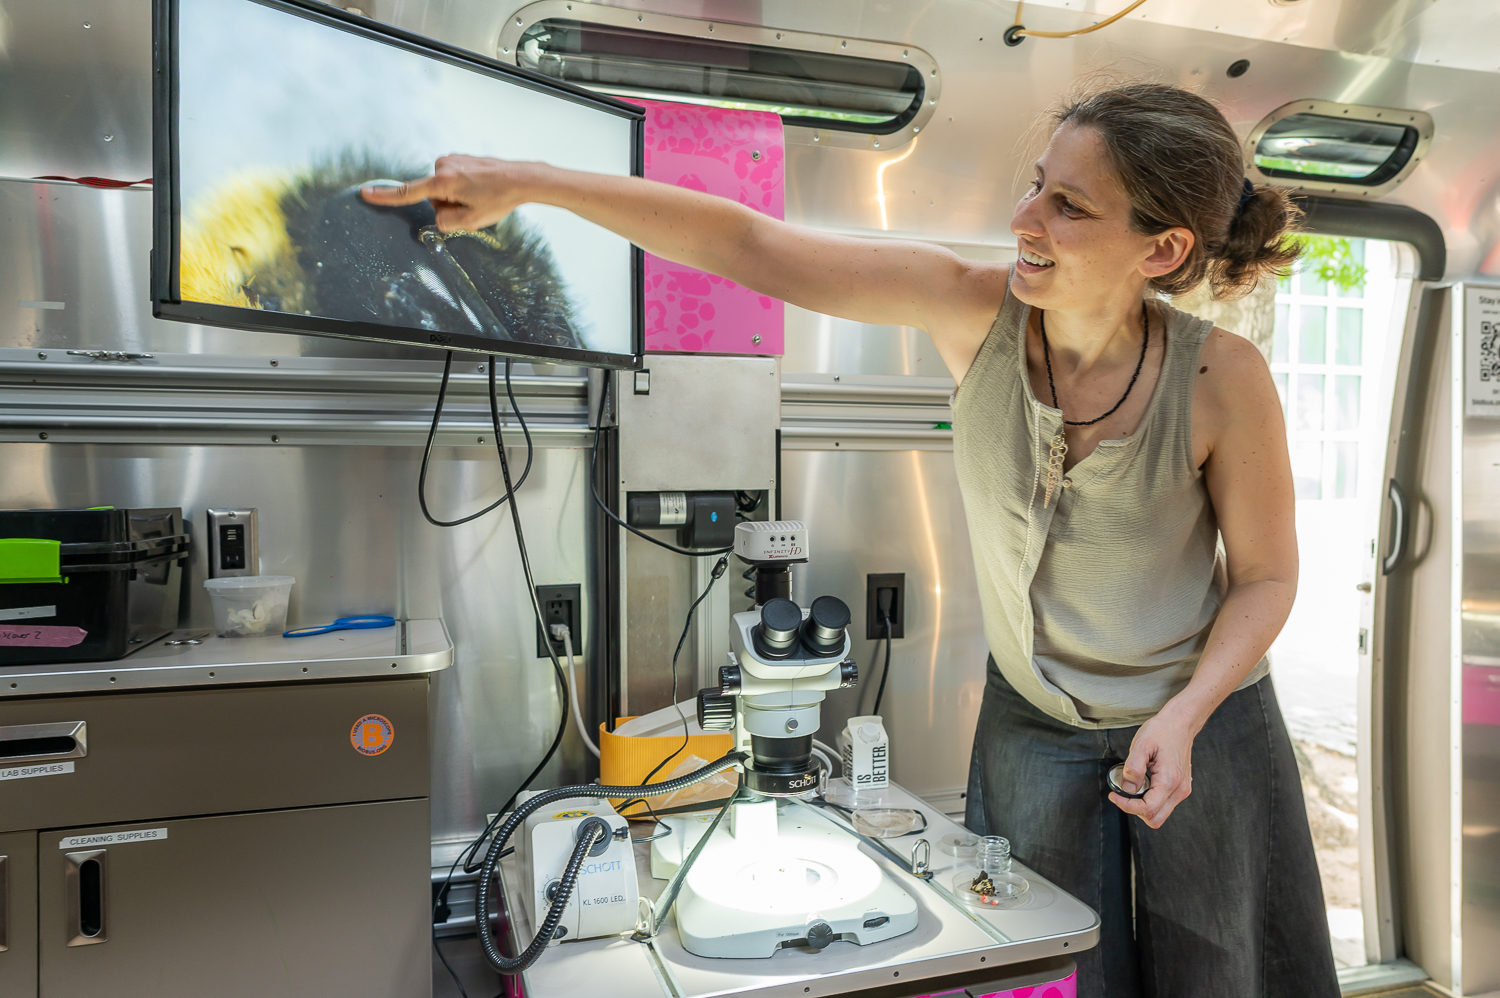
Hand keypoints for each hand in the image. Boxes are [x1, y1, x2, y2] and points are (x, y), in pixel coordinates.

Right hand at [359, 155, 538, 231]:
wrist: (521, 178)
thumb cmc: (499, 198)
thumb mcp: (471, 220)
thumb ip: (446, 222)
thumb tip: (438, 215)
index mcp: (443, 182)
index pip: (408, 192)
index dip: (385, 196)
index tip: (365, 193)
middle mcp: (443, 166)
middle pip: (433, 197)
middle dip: (449, 205)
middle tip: (474, 205)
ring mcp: (451, 160)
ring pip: (443, 190)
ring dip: (458, 197)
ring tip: (480, 195)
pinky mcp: (458, 158)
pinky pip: (452, 181)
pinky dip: (463, 188)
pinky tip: (481, 188)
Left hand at [1108, 705, 1198, 827]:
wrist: (1180, 723)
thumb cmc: (1162, 731)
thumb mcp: (1142, 744)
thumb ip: (1133, 768)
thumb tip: (1127, 787)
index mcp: (1170, 781)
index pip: (1148, 809)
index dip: (1127, 806)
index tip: (1114, 795)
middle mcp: (1179, 790)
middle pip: (1155, 818)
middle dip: (1135, 810)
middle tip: (1122, 795)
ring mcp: (1182, 790)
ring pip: (1160, 814)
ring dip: (1143, 807)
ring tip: (1132, 787)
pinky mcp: (1181, 787)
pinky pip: (1165, 804)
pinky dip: (1151, 801)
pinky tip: (1143, 785)